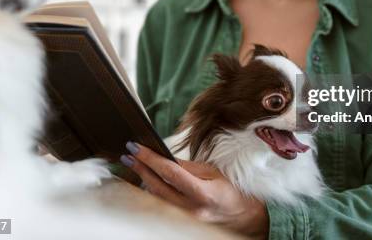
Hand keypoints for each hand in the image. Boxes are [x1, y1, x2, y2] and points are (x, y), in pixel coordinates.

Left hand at [121, 142, 268, 238]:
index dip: (151, 159)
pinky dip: (152, 191)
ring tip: (133, 164)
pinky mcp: (182, 223)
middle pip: (157, 187)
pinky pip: (161, 206)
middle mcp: (191, 209)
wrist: (243, 217)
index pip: (170, 173)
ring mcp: (185, 219)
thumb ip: (188, 167)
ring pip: (156, 199)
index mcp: (203, 193)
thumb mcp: (213, 173)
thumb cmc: (230, 191)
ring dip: (143, 180)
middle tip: (128, 154)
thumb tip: (165, 158)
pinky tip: (145, 180)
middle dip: (141, 168)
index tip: (136, 147)